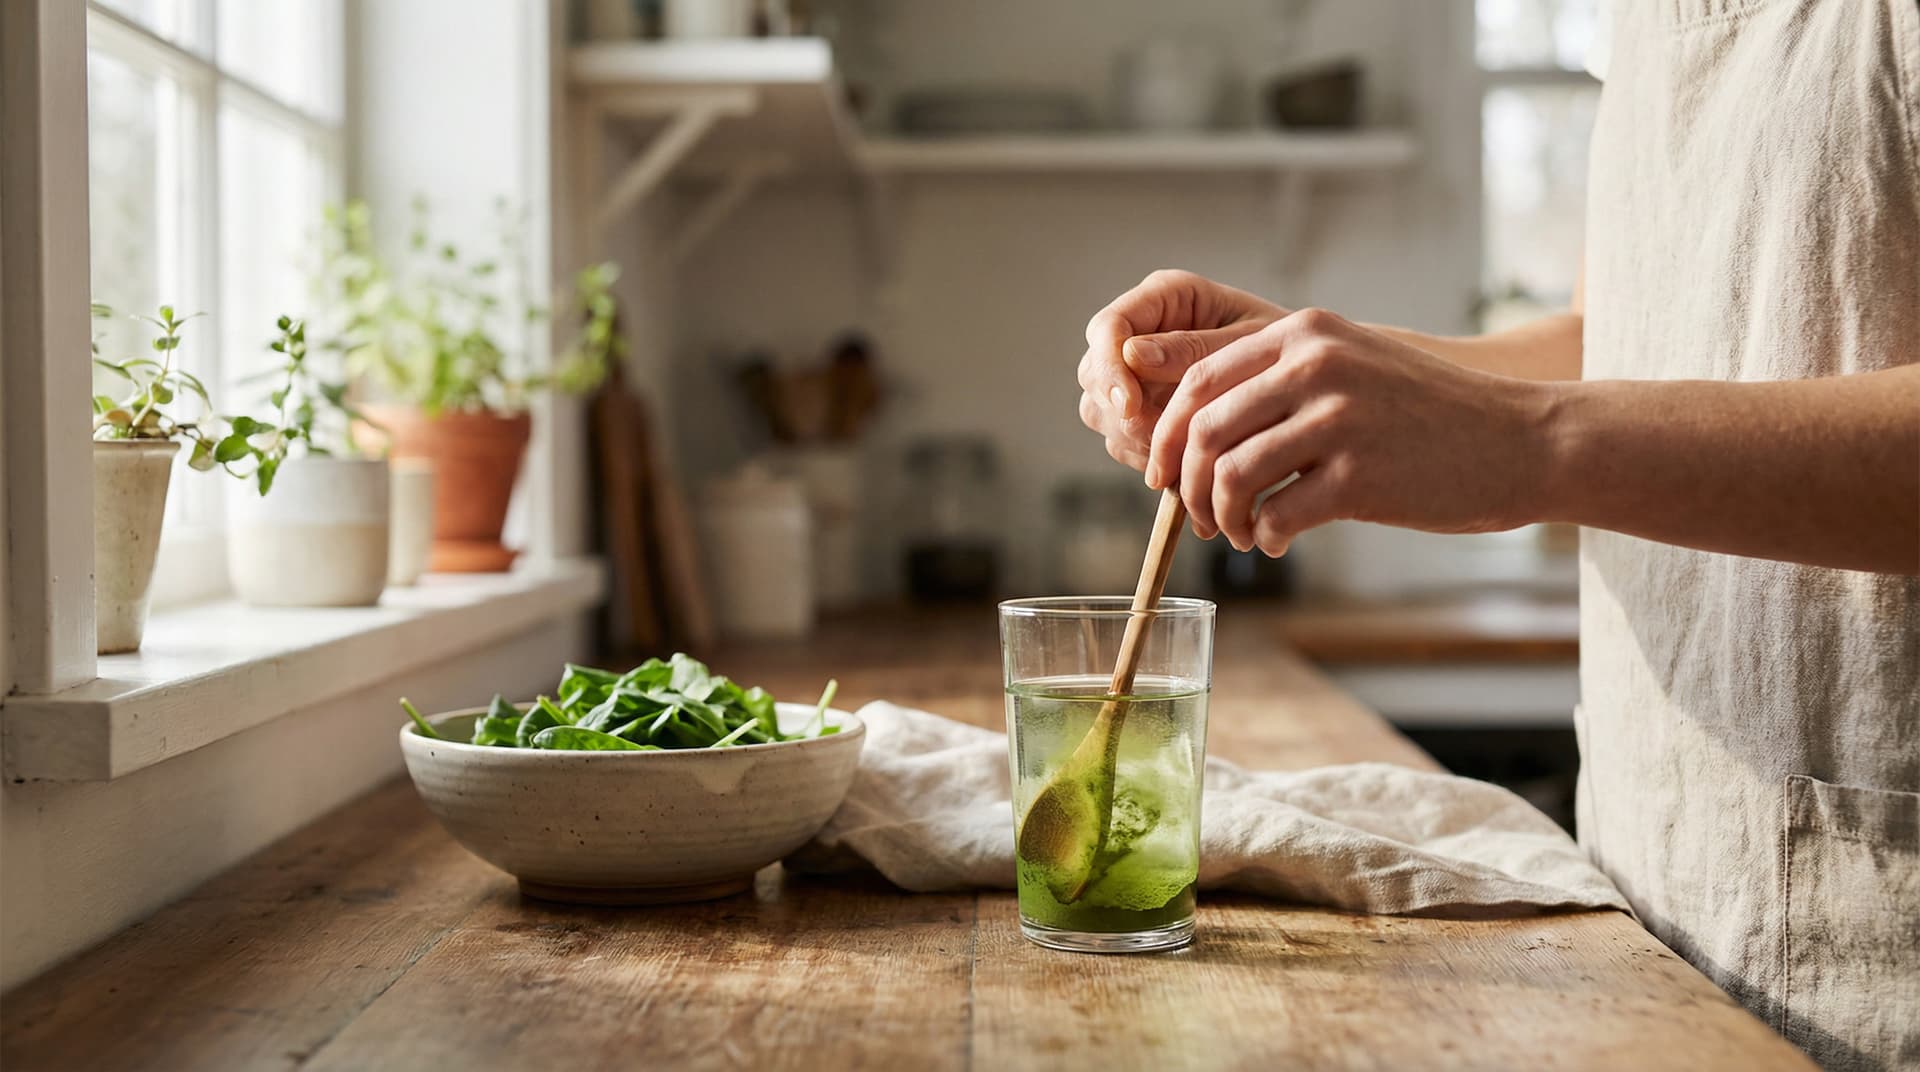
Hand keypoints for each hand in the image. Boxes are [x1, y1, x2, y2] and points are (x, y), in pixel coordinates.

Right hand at [1078, 270, 1286, 469]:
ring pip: (1100, 411)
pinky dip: (1147, 455)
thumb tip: (1132, 355)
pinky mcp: (1138, 411)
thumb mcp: (1252, 345)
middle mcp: (1141, 332)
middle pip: (1094, 372)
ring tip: (1189, 453)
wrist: (1307, 389)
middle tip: (1168, 440)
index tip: (1128, 404)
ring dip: (1136, 437)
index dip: (1110, 367)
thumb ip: (1194, 349)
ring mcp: (1134, 374)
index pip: (1109, 327)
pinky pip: (1119, 439)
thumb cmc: (1289, 352)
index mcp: (1166, 298)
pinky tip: (1187, 462)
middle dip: (1123, 410)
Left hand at [1140, 307, 1554, 555]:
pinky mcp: (1360, 476)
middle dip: (1185, 485)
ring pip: (1229, 474)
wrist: (1523, 440)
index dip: (1165, 435)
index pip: (1198, 381)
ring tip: (1241, 534)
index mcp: (1304, 334)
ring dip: (1222, 517)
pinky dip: (1264, 537)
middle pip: (1202, 430)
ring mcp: (1338, 419)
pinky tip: (1279, 542)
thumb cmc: (1429, 414)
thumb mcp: (1353, 365)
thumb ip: (1281, 379)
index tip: (1162, 475)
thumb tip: (1194, 428)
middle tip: (1201, 518)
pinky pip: (1276, 515)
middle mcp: (1316, 365)